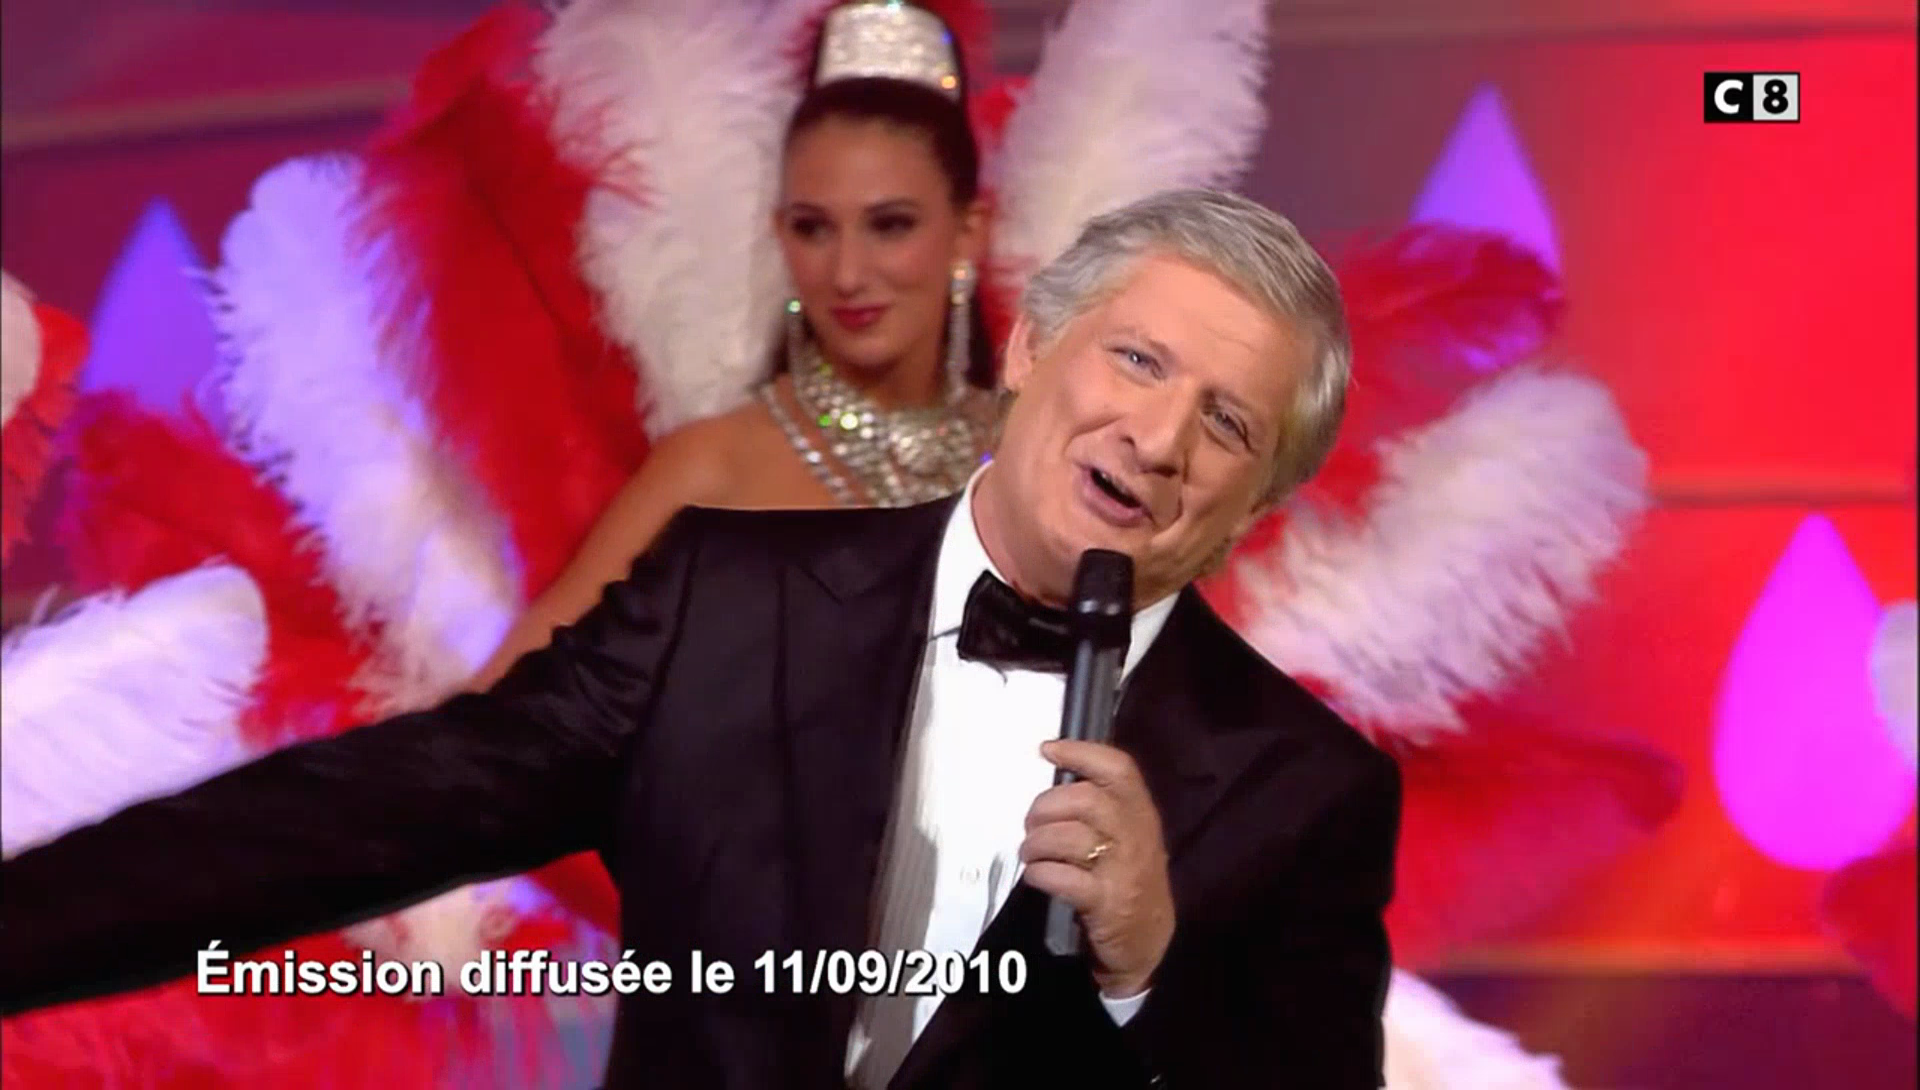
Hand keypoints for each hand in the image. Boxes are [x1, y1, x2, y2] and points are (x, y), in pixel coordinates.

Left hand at [1021, 739, 1174, 997]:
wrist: (1146, 942)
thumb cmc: (1128, 879)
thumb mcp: (1128, 837)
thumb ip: (1102, 807)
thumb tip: (1058, 774)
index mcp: (1140, 813)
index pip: (1118, 769)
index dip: (1081, 753)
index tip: (1047, 750)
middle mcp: (1136, 835)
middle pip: (1085, 800)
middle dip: (1045, 807)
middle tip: (1031, 824)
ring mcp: (1122, 870)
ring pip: (1069, 837)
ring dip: (1036, 843)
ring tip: (1029, 853)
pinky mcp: (1106, 903)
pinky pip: (1063, 877)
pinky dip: (1040, 873)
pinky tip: (1037, 876)